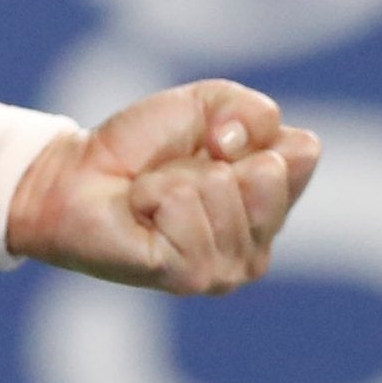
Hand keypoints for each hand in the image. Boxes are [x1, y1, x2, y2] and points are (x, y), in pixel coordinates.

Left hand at [5, 80, 321, 294]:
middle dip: (213, 155)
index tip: (211, 140)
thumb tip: (262, 155)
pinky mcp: (191, 277)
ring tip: (154, 195)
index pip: (303, 151)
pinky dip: (154, 194)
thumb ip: (253, 111)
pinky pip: (186, 205)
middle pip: (270, 171)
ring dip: (176, 176)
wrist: (78, 174)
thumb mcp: (207, 105)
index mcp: (272, 203)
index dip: (250, 127)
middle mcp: (260, 244)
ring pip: (222, 187)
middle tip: (178, 171)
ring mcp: (229, 268)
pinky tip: (142, 214)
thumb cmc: (143, 145)